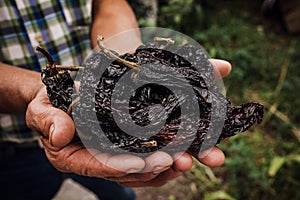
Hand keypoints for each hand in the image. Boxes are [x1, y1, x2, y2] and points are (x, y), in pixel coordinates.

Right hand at [25, 59, 230, 186]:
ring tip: (188, 157)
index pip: (99, 165)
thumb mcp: (41, 109)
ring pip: (143, 167)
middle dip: (153, 167)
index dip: (120, 165)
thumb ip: (48, 122)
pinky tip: (184, 147)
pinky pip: (148, 152)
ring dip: (166, 164)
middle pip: (128, 171)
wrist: (60, 95)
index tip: (142, 162)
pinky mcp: (127, 141)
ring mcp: (115, 152)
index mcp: (76, 156)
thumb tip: (60, 135)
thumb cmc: (49, 103)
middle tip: (176, 160)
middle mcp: (99, 159)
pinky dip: (166, 151)